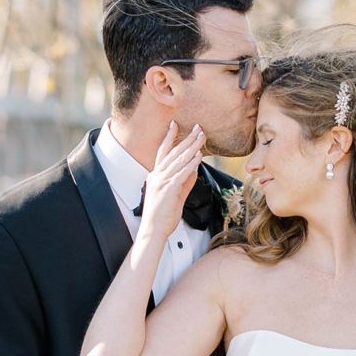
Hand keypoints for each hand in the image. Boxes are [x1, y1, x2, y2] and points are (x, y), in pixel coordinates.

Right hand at [136, 121, 204, 246]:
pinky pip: (181, 173)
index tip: (175, 125)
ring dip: (192, 147)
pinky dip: (191, 163)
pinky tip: (199, 156)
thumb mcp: (176, 197)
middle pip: (173, 152)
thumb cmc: (162, 216)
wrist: (153, 231)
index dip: (169, 138)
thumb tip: (194, 171)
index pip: (163, 152)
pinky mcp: (168, 189)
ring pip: (178, 160)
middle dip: (187, 139)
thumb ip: (185, 183)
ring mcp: (161, 182)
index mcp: (156, 176)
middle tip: (198, 128)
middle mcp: (157, 175)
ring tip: (202, 137)